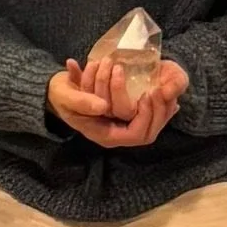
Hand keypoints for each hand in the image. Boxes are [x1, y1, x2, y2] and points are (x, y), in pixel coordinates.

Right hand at [47, 58, 186, 147]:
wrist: (57, 92)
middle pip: (146, 133)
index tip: (146, 94)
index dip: (145, 117)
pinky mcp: (125, 115)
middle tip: (158, 90)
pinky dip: (159, 107)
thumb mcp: (67, 96)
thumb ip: (83, 102)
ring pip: (150, 126)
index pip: (134, 135)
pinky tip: (168, 96)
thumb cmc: (60, 96)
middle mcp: (115, 133)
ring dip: (160, 110)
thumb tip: (103, 107)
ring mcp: (121, 125)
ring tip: (165, 91)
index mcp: (103, 134)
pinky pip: (147, 117)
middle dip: (157, 113)